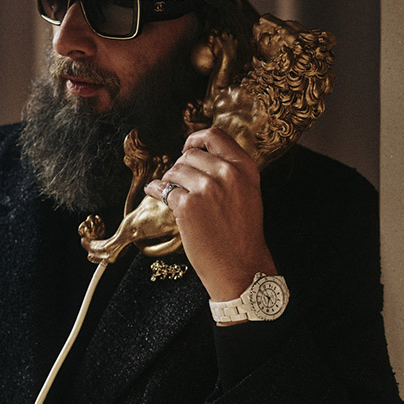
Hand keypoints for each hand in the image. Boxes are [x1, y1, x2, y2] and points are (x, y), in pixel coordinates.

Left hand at [144, 127, 276, 305]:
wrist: (240, 267)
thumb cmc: (242, 234)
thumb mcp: (247, 192)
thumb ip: (229, 170)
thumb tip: (196, 154)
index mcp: (245, 168)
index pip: (215, 136)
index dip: (195, 140)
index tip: (187, 149)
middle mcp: (227, 173)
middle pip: (190, 154)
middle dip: (180, 167)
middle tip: (180, 183)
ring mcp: (207, 189)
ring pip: (175, 170)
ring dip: (169, 180)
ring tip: (173, 194)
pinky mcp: (188, 206)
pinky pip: (163, 188)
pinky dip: (155, 190)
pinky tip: (155, 193)